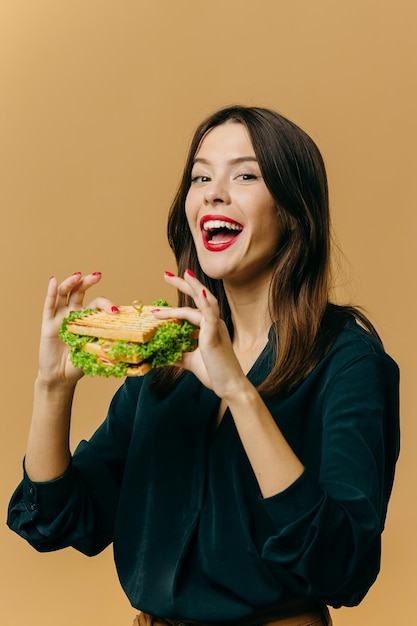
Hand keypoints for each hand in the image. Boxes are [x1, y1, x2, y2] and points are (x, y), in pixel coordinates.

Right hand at [38, 272, 116, 385]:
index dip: (106, 305)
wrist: (62, 377)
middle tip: (97, 275)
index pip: (97, 305)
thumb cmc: (80, 364)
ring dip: (71, 283)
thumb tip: (128, 343)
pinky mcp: (47, 324)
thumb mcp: (97, 352)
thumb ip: (107, 344)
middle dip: (88, 282)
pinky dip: (51, 292)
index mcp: (87, 319)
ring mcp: (60, 317)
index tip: (115, 311)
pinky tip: (54, 281)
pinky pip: (49, 306)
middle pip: (80, 292)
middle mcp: (73, 314)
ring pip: (64, 294)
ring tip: (78, 275)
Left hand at [153, 270, 246, 398]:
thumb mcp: (190, 361)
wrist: (230, 387)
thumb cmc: (215, 373)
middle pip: (199, 297)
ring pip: (204, 302)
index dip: (180, 298)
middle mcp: (214, 324)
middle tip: (166, 274)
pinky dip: (205, 302)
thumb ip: (178, 353)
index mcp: (209, 327)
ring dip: (192, 287)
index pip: (192, 307)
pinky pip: (210, 315)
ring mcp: (215, 328)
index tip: (166, 287)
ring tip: (180, 275)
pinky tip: (200, 291)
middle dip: (183, 284)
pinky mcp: (215, 335)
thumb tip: (161, 353)